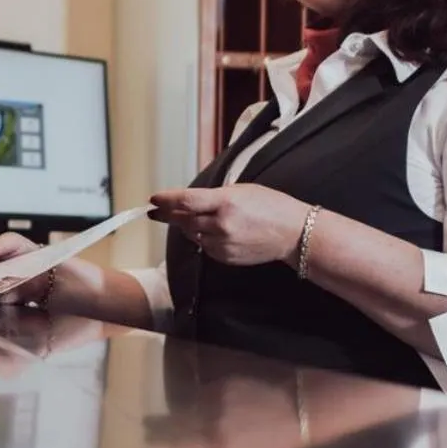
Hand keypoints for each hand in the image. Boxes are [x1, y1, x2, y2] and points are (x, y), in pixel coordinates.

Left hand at [149, 184, 311, 266]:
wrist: (293, 233)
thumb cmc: (270, 205)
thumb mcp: (241, 190)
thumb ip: (212, 197)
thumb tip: (186, 201)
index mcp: (225, 202)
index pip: (185, 201)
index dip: (166, 200)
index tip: (153, 199)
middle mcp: (221, 225)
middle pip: (183, 219)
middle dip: (168, 214)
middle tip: (155, 210)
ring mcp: (222, 244)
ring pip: (191, 234)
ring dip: (186, 225)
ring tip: (187, 217)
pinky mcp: (225, 257)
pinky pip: (204, 246)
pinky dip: (202, 237)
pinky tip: (211, 230)